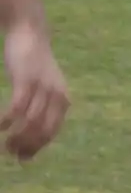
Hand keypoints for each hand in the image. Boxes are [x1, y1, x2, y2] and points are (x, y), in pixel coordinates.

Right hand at [2, 23, 69, 161]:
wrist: (31, 34)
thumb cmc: (34, 65)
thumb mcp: (43, 87)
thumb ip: (41, 108)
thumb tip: (32, 134)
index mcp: (63, 99)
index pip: (52, 132)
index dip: (36, 148)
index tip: (22, 159)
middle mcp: (56, 95)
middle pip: (42, 131)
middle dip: (26, 146)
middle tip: (9, 152)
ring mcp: (42, 87)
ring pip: (30, 122)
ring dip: (16, 137)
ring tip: (3, 145)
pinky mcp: (27, 80)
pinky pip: (17, 107)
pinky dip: (8, 121)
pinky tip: (0, 127)